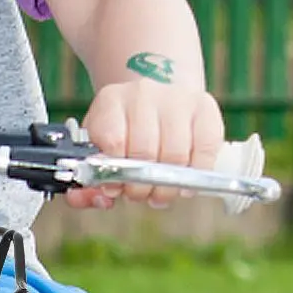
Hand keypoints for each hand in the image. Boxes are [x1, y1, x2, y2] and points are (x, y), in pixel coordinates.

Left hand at [65, 80, 224, 208]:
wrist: (155, 95)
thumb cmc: (124, 128)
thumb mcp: (99, 144)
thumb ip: (89, 176)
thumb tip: (85, 198)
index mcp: (111, 100)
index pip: (113, 141)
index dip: (114, 173)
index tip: (113, 189)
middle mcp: (144, 94)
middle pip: (146, 151)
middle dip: (141, 186)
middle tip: (139, 195)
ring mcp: (178, 98)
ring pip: (176, 155)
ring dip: (167, 186)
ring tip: (159, 193)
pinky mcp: (206, 107)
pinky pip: (206, 149)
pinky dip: (197, 173)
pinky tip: (184, 183)